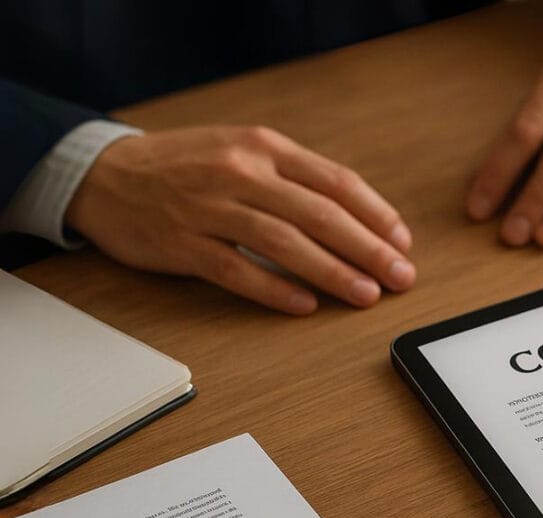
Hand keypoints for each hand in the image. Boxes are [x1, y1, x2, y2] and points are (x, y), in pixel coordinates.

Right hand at [65, 126, 413, 314]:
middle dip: (368, 249)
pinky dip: (273, 288)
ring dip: (332, 272)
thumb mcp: (242, 151)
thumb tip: (359, 216)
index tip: (402, 243)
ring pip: (283, 242)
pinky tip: (305, 305)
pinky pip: (235, 269)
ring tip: (366, 295)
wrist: (102, 173)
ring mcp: (207, 208)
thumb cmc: (184, 165)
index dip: (375, 215)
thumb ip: (294, 177)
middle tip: (402, 277)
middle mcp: (239, 173)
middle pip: (319, 214)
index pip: (335, 182)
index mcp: (262, 148)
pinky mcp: (180, 243)